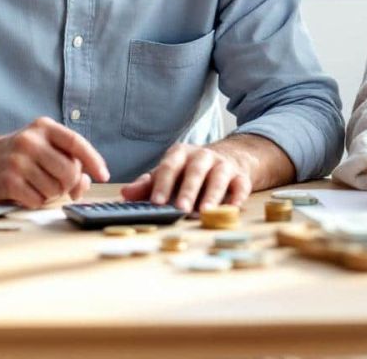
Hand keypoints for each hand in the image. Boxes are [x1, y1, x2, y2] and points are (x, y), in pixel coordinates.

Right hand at [0, 116, 109, 208]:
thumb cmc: (21, 154)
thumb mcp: (44, 147)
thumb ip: (69, 160)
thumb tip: (85, 182)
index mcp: (44, 128)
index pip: (76, 142)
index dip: (93, 160)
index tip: (103, 175)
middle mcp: (30, 141)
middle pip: (69, 171)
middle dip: (69, 183)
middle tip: (61, 185)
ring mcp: (17, 161)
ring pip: (55, 188)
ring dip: (52, 193)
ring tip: (40, 185)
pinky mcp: (8, 181)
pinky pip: (38, 200)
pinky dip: (38, 201)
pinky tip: (28, 192)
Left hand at [120, 142, 252, 211]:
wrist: (228, 158)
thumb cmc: (191, 171)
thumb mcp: (168, 173)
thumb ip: (148, 185)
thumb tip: (125, 194)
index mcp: (181, 154)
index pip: (169, 167)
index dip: (162, 185)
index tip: (155, 202)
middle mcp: (203, 156)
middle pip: (195, 171)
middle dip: (187, 190)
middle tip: (180, 208)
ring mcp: (223, 165)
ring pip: (218, 177)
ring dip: (212, 194)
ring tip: (205, 212)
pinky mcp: (241, 176)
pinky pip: (240, 186)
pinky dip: (237, 197)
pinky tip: (232, 208)